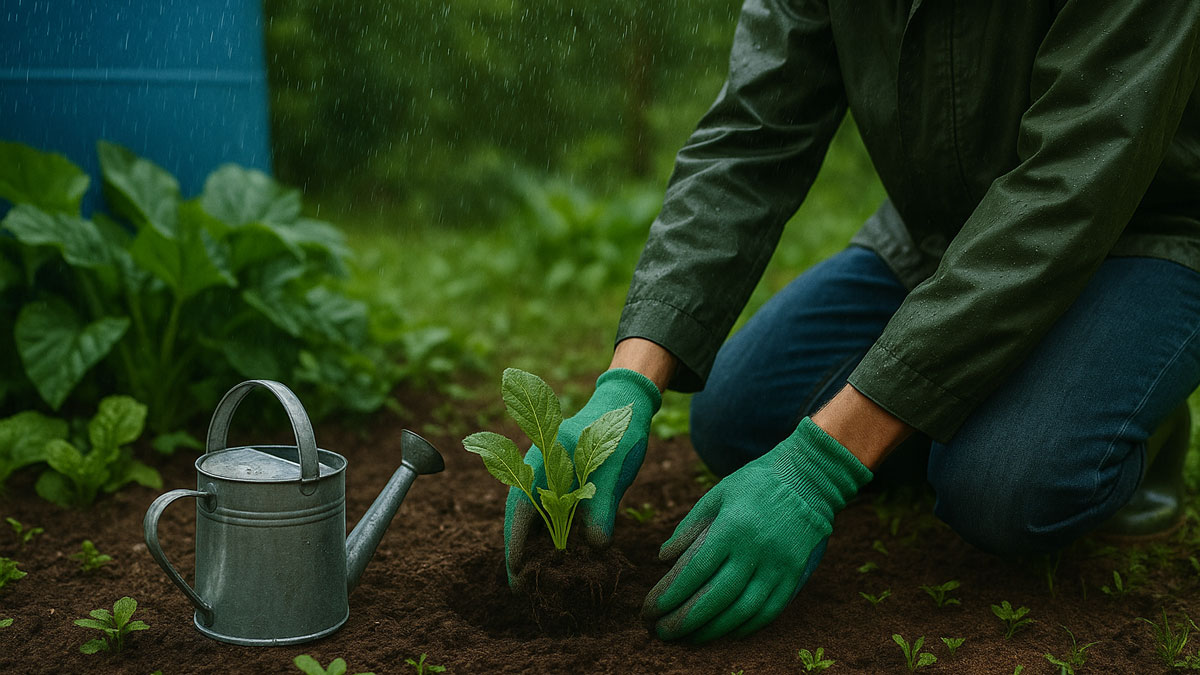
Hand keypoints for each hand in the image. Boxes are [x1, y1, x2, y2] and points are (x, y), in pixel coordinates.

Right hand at [504, 368, 660, 587]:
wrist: (626, 403)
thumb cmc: (620, 431)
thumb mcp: (614, 469)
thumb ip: (603, 507)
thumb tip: (597, 547)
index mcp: (543, 459)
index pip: (523, 507)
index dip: (517, 541)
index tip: (516, 572)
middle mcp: (537, 466)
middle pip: (520, 513)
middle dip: (518, 549)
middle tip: (519, 587)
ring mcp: (546, 471)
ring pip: (532, 512)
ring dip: (532, 543)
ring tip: (533, 578)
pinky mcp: (559, 477)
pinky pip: (547, 508)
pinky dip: (549, 531)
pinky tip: (555, 554)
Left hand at [642, 417, 871, 642]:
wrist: (809, 479)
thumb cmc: (754, 484)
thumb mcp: (717, 494)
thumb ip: (689, 527)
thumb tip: (663, 559)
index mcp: (732, 527)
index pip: (695, 571)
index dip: (669, 595)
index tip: (649, 610)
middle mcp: (756, 550)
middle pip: (716, 598)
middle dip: (684, 620)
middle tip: (661, 632)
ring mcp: (779, 566)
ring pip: (742, 611)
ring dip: (711, 631)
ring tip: (688, 638)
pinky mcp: (794, 575)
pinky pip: (769, 612)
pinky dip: (745, 628)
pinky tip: (725, 634)